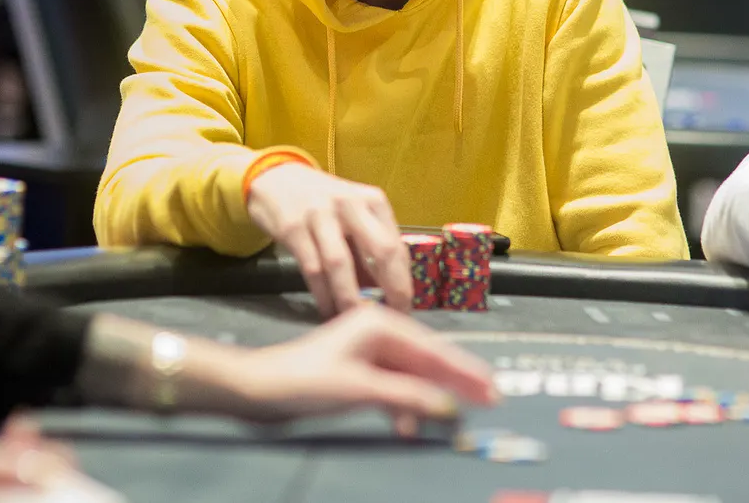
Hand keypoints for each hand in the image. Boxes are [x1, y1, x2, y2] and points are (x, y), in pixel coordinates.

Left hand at [205, 304, 495, 430]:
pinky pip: (394, 388)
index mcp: (379, 323)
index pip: (435, 349)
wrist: (257, 390)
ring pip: (413, 377)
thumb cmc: (299, 380)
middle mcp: (377, 332)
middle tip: (489, 401)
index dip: (465, 371)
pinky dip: (405, 406)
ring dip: (429, 400)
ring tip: (452, 420)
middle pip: (428, 361)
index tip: (490, 388)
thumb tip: (447, 405)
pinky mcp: (359, 372)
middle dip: (456, 384)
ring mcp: (368, 352)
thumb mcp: (359, 390)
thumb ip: (407, 396)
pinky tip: (408, 425)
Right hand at [246, 162, 412, 317]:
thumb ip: (370, 247)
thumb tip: (387, 292)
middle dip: (391, 290)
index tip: (403, 309)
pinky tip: (327, 310)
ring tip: (354, 321)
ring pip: (341, 264)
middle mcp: (350, 204)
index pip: (397, 246)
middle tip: (390, 318)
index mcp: (372, 201)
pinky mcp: (292, 228)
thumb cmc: (322, 203)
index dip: (403, 282)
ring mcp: (320, 214)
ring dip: (350, 299)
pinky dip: (322, 294)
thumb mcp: (353, 214)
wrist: (275, 178)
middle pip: (381, 250)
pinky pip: (312, 269)